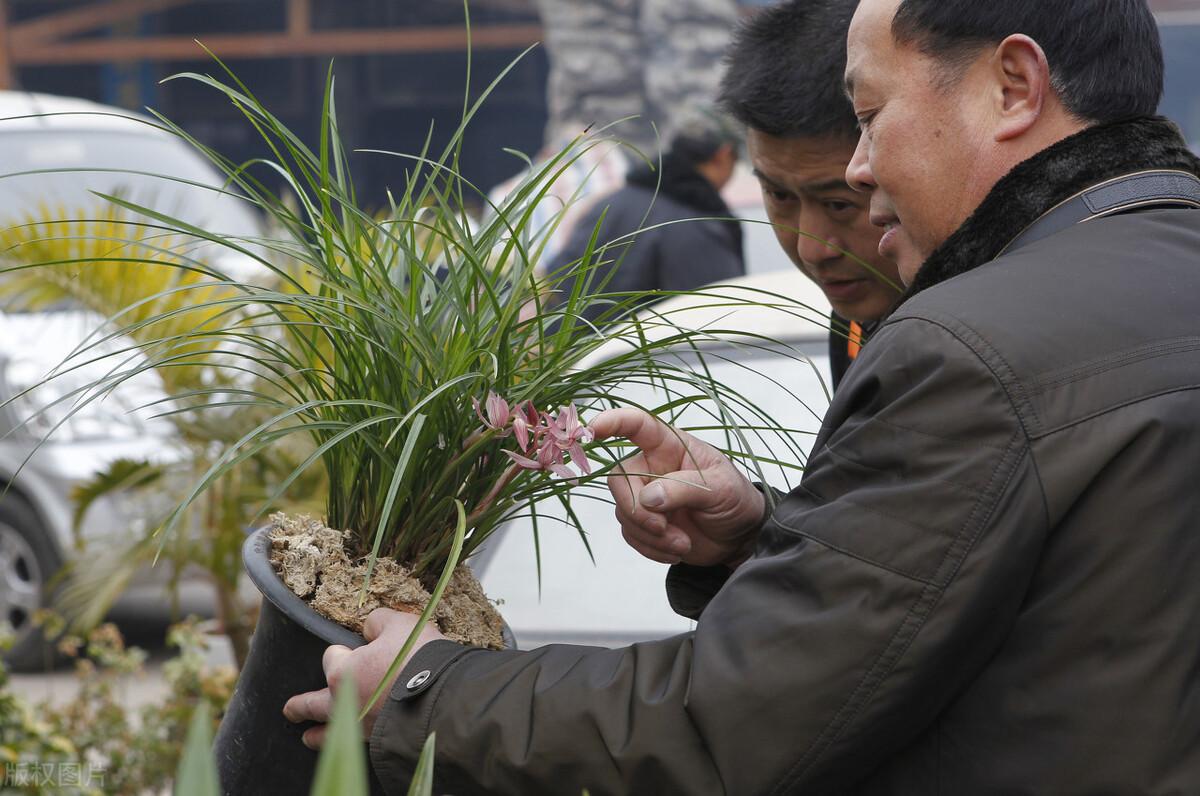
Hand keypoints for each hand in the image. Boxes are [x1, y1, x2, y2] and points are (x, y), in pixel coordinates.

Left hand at [282, 608, 445, 748]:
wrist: (444, 697)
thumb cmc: (418, 657)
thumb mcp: (400, 624)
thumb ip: (379, 622)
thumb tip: (372, 629)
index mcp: (342, 672)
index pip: (331, 657)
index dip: (343, 650)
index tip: (356, 648)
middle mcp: (344, 703)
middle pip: (312, 704)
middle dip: (299, 706)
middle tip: (289, 710)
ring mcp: (360, 725)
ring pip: (329, 733)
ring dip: (317, 735)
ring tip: (307, 738)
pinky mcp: (379, 740)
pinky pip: (356, 742)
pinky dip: (351, 740)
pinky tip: (354, 739)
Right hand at [590, 407, 764, 568]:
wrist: (739, 537)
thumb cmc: (735, 499)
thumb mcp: (720, 488)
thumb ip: (684, 489)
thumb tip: (647, 498)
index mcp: (670, 446)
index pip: (638, 425)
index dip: (614, 422)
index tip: (594, 428)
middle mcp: (651, 467)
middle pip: (619, 480)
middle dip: (636, 509)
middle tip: (663, 527)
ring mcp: (645, 496)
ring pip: (623, 512)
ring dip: (651, 534)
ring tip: (682, 543)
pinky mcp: (644, 523)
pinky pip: (631, 535)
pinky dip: (652, 548)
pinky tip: (677, 550)